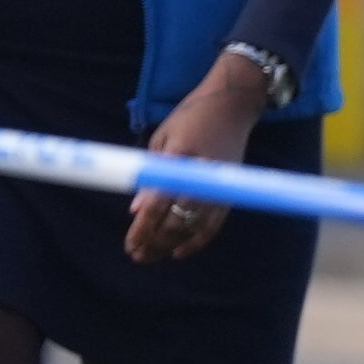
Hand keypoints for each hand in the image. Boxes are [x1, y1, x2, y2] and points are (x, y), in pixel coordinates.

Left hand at [126, 47, 276, 263]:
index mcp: (180, 158)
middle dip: (154, 241)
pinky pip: (214, 224)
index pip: (158, 203)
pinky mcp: (229, 190)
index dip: (143, 228)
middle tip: (136, 255)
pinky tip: (180, 252)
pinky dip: (198, 240)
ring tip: (152, 257)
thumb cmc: (192, 117)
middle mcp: (202, 176)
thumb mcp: (163, 138)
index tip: (130, 244)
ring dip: (171, 245)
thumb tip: (136, 210)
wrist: (233, 106)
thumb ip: (150, 174)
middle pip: (176, 220)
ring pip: (194, 227)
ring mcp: (219, 185)